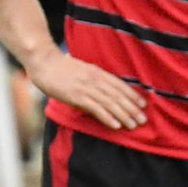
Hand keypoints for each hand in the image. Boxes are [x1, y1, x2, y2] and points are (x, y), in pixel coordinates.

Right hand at [24, 46, 146, 130]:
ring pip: (110, 103)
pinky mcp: (77, 96)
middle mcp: (95, 79)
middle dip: (132, 108)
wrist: (43, 61)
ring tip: (134, 125)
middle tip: (143, 120)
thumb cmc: (60, 67)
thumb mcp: (81, 69)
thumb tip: (100, 89)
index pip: (119, 84)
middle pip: (118, 95)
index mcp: (97, 72)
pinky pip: (96, 108)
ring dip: (124, 115)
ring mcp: (86, 87)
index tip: (143, 105)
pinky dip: (107, 117)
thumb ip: (92, 78)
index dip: (132, 95)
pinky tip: (116, 125)